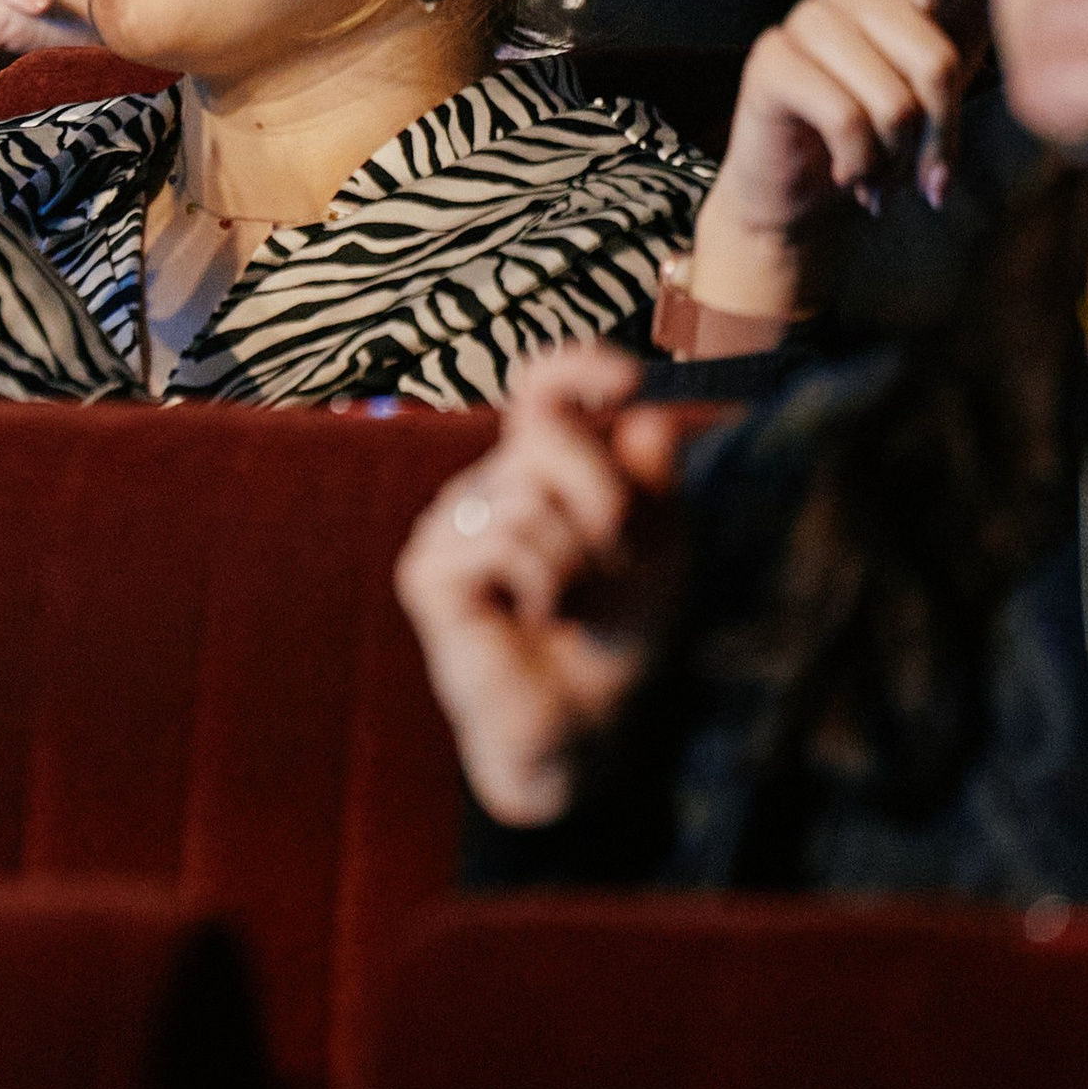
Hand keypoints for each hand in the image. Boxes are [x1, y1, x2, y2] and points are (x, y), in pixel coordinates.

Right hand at [394, 343, 689, 825]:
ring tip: (574, 603)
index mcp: (538, 467)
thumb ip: (652, 483)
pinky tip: (535, 615)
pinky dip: (542, 582)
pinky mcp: (428, 571)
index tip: (626, 377)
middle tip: (620, 560)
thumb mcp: (659, 549)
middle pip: (551, 436)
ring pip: (529, 495)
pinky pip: (502, 542)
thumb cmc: (621, 632)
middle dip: (607, 498)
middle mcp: (488, 483)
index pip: (541, 390)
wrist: (590, 722)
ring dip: (580, 558)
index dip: (574, 367)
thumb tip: (650, 419)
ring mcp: (450, 524)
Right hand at [687, 0, 990, 319]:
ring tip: (878, 174)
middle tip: (923, 173)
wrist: (799, 203)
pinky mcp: (770, 58)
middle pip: (935, 61)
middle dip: (938, 136)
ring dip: (894, 159)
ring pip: (892, 99)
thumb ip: (968, 38)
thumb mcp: (936, 93)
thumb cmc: (876, 142)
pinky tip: (847, 174)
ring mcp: (805, 19)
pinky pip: (846, 118)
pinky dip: (859, 165)